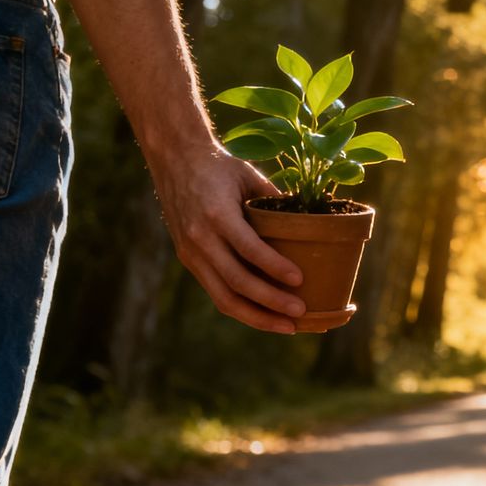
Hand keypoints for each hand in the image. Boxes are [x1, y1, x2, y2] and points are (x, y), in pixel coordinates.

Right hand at [147, 146, 305, 333]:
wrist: (174, 159)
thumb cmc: (220, 166)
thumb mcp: (250, 176)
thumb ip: (275, 201)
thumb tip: (312, 222)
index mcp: (217, 214)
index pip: (249, 248)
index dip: (275, 267)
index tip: (300, 280)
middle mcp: (200, 238)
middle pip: (237, 282)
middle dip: (271, 302)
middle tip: (301, 313)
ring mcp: (191, 253)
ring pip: (224, 297)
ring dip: (257, 316)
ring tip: (287, 326)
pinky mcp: (188, 260)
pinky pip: (216, 292)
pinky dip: (242, 307)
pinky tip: (265, 316)